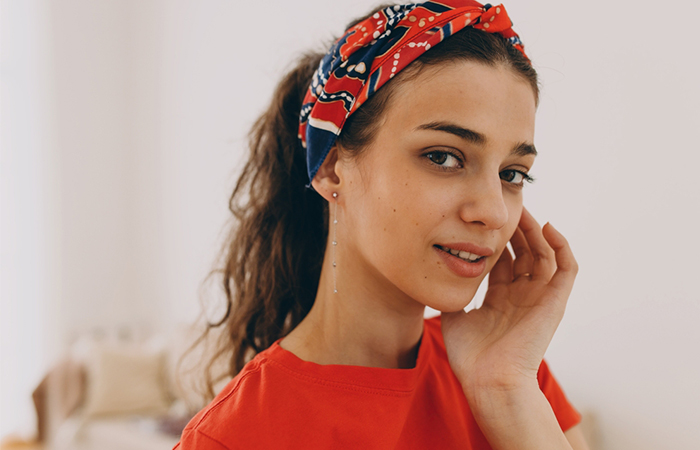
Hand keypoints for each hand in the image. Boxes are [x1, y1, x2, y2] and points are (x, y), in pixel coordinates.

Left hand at [441, 208, 577, 393]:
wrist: (488, 380)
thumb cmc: (470, 356)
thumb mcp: (454, 317)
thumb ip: (452, 295)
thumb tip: (438, 276)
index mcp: (500, 299)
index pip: (503, 259)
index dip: (495, 238)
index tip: (483, 219)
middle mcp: (522, 296)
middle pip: (524, 252)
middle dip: (514, 229)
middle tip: (504, 207)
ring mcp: (539, 298)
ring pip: (544, 254)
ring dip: (535, 231)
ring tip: (523, 211)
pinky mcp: (555, 302)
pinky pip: (567, 268)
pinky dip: (561, 245)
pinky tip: (546, 227)